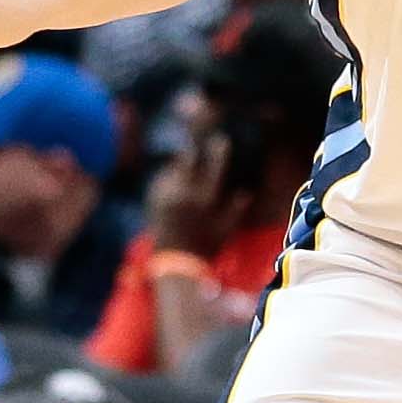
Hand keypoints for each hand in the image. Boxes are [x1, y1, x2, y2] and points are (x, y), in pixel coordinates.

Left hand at [144, 130, 244, 257]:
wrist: (176, 262)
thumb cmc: (206, 247)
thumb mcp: (226, 230)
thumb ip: (237, 210)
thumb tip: (247, 192)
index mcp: (206, 200)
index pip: (214, 167)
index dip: (218, 152)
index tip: (222, 140)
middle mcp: (186, 194)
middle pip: (189, 161)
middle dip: (194, 150)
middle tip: (197, 142)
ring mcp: (167, 196)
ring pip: (173, 169)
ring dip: (179, 163)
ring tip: (184, 159)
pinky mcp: (155, 200)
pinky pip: (161, 180)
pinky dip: (167, 177)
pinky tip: (171, 178)